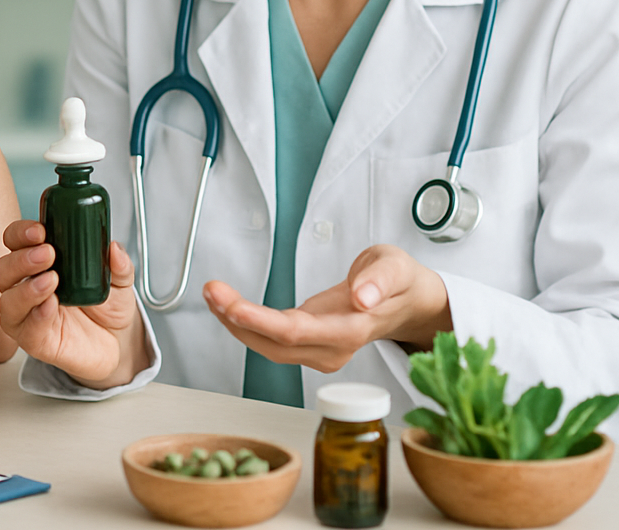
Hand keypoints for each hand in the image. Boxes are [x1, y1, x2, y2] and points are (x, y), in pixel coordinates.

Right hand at [0, 220, 148, 387]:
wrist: (116, 342)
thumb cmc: (106, 306)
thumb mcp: (119, 280)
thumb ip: (119, 265)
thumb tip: (114, 248)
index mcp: (39, 263)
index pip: (15, 241)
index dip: (20, 233)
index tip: (40, 230)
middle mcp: (26, 287)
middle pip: (2, 270)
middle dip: (20, 259)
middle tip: (48, 254)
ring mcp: (28, 316)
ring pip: (7, 301)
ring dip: (26, 289)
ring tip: (51, 280)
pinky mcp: (35, 341)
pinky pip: (25, 330)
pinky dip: (36, 316)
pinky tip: (50, 306)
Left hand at [203, 244, 451, 372]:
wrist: (407, 303)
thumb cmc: (400, 282)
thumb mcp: (396, 266)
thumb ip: (381, 278)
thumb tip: (364, 296)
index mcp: (352, 328)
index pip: (297, 332)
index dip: (261, 322)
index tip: (232, 306)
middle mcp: (333, 348)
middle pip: (275, 344)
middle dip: (237, 320)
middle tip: (212, 291)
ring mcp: (320, 351)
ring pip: (268, 347)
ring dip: (235, 323)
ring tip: (212, 294)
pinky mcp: (310, 345)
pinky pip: (271, 341)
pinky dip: (246, 324)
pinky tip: (228, 305)